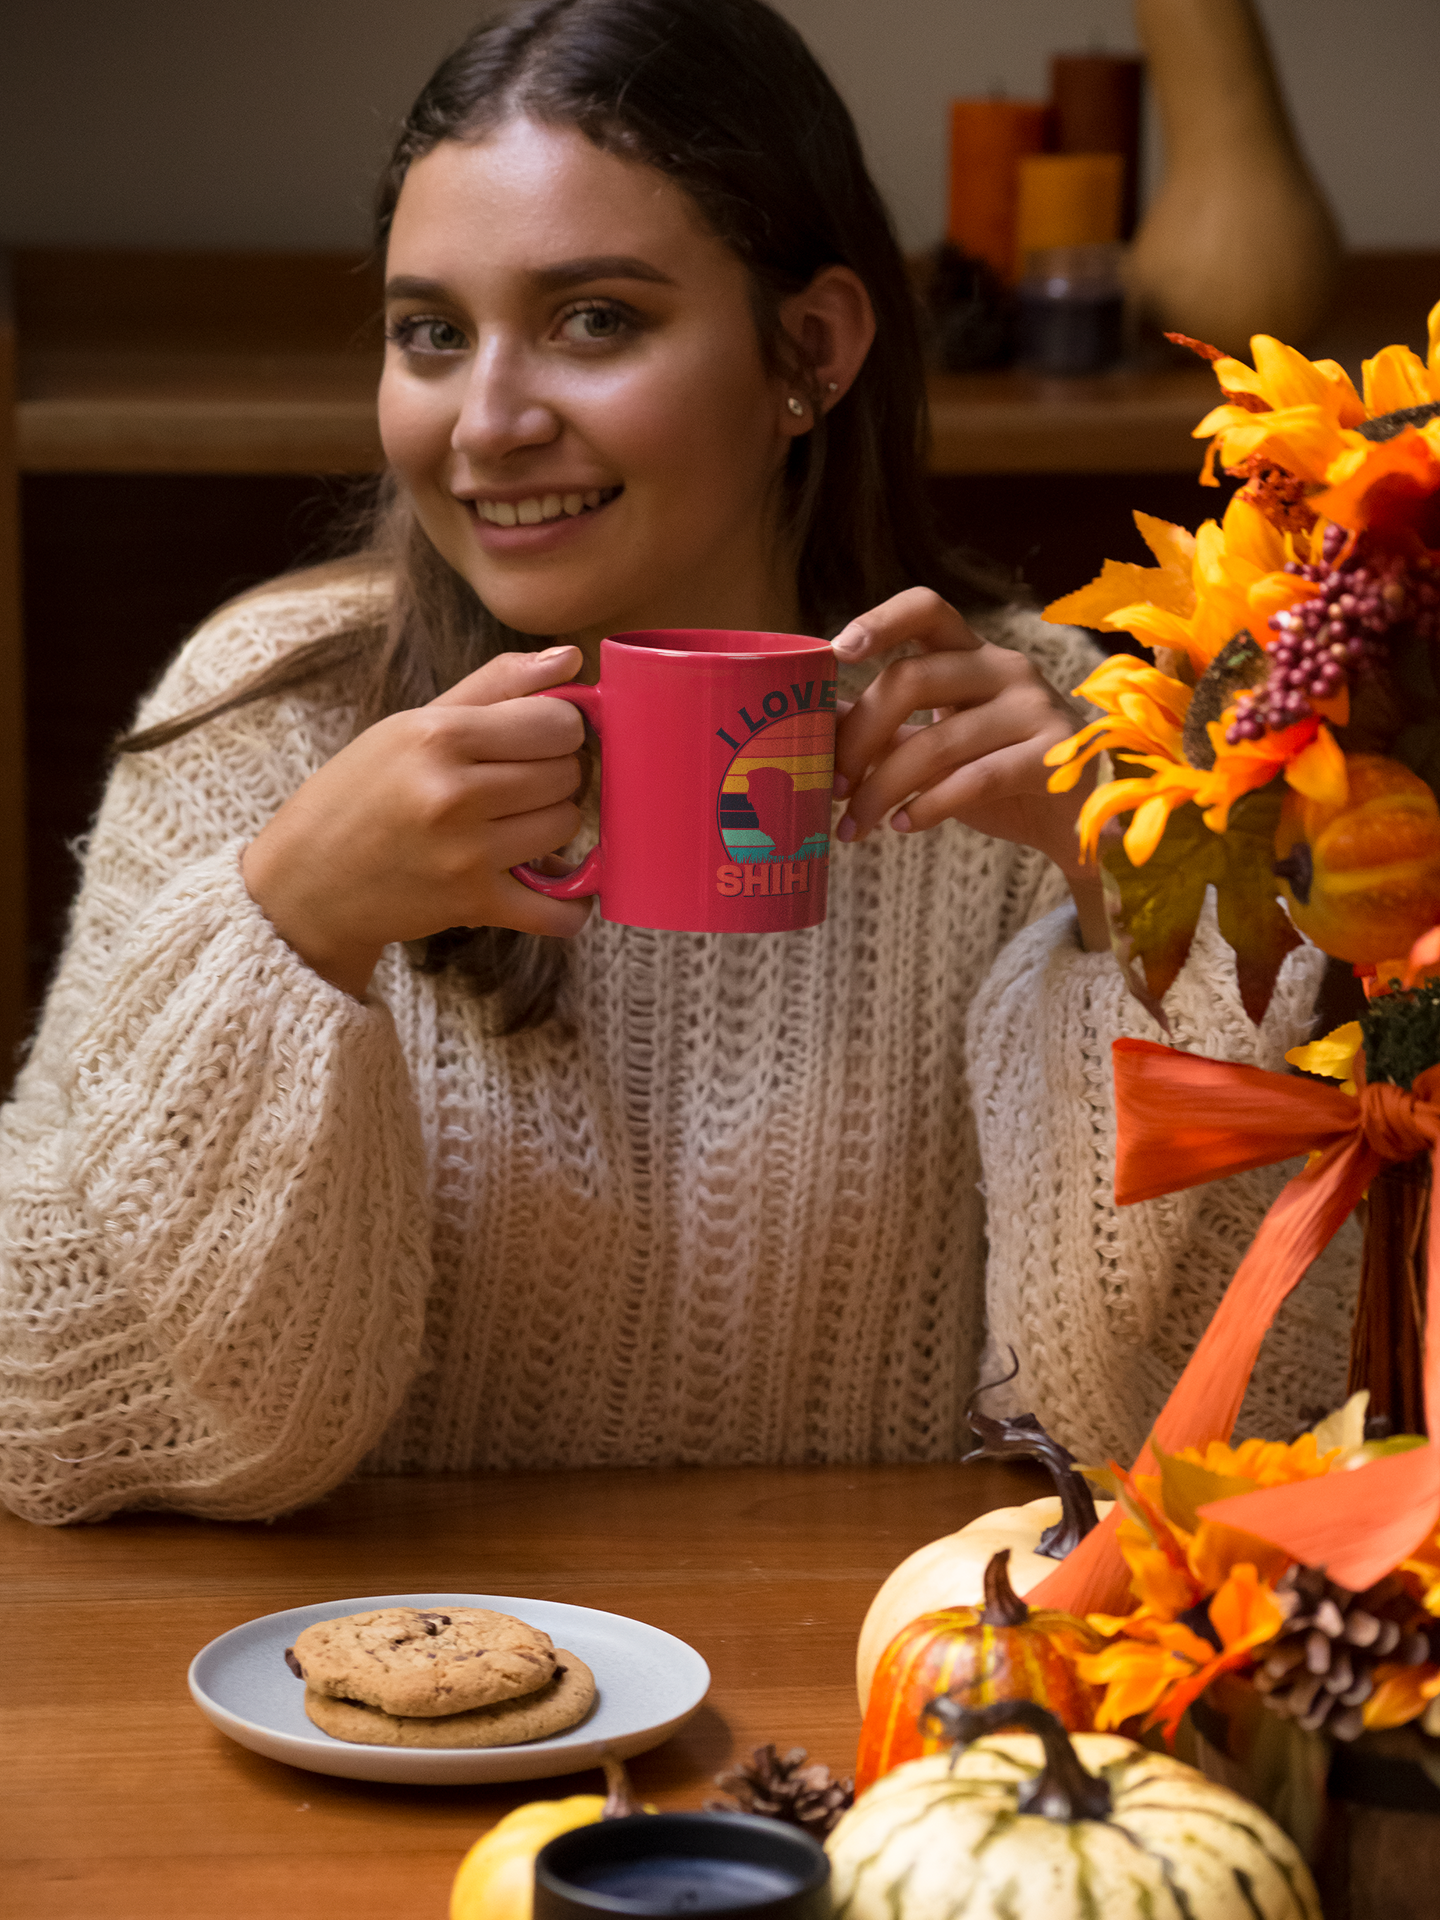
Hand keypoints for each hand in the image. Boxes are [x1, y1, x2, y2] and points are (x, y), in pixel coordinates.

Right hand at [242, 646, 590, 997]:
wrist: (306, 883)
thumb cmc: (359, 794)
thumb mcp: (409, 725)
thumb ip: (495, 685)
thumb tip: (572, 659)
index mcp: (437, 736)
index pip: (556, 722)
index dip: (561, 729)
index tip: (541, 738)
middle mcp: (453, 793)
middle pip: (566, 774)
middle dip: (557, 775)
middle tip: (524, 784)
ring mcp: (465, 853)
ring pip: (566, 827)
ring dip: (553, 827)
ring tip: (517, 824)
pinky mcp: (472, 904)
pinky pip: (557, 911)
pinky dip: (568, 908)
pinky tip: (553, 888)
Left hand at [831, 588, 1107, 947]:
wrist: (1077, 824)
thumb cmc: (998, 775)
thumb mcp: (937, 744)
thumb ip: (885, 729)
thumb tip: (814, 720)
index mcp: (972, 653)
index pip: (926, 609)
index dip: (879, 621)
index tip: (836, 652)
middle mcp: (1005, 668)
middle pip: (912, 677)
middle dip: (859, 735)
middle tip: (832, 784)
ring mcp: (1035, 709)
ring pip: (937, 741)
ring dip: (881, 790)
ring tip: (854, 826)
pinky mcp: (1054, 757)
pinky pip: (975, 779)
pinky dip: (928, 807)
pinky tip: (903, 826)